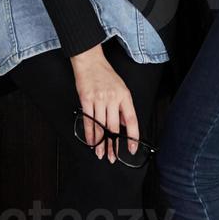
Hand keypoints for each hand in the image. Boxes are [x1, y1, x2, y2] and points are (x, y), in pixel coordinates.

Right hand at [70, 45, 139, 162]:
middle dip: (113, 145)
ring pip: (100, 126)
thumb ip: (123, 107)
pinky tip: (91, 142)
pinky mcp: (86, 100)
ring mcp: (99, 99)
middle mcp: (113, 98)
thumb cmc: (106, 75)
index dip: (132, 137)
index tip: (131, 149)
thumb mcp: (121, 88)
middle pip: (113, 127)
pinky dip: (89, 134)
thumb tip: (123, 126)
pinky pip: (88, 120)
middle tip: (113, 157)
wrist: (90, 62)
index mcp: (125, 96)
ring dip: (100, 143)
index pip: (131, 120)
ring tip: (101, 153)